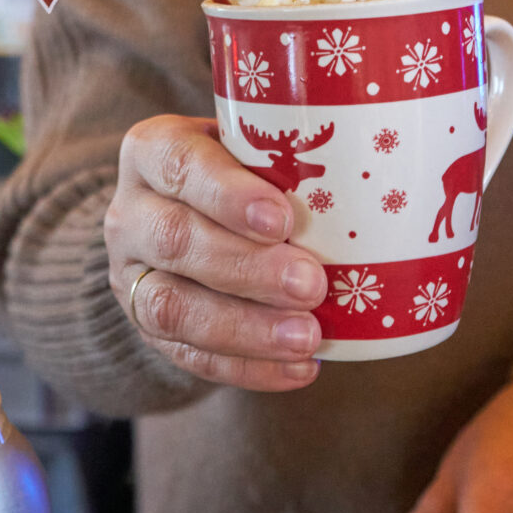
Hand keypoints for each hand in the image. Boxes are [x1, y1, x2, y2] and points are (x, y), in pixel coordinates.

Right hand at [105, 114, 326, 391]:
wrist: (176, 212)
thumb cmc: (235, 169)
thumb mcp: (248, 144)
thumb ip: (288, 153)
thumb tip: (382, 171)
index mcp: (153, 151)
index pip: (181, 165)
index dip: (228, 194)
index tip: (284, 219)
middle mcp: (131, 212)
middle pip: (175, 241)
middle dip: (247, 268)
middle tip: (311, 284)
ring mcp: (130, 275)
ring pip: (171, 307)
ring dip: (245, 328)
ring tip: (306, 337)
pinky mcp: (145, 328)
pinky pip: (188, 356)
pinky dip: (246, 366)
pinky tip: (296, 369)